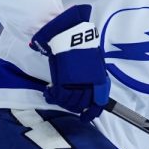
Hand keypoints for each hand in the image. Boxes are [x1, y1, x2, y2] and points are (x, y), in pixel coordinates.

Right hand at [30, 4, 109, 120]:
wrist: (69, 32)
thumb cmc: (82, 43)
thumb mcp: (93, 60)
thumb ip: (93, 75)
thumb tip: (92, 88)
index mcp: (99, 78)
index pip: (98, 102)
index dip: (92, 112)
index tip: (86, 116)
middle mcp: (89, 83)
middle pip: (82, 103)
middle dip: (75, 106)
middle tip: (68, 101)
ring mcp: (76, 82)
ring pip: (70, 102)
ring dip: (64, 101)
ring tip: (58, 95)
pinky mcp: (62, 79)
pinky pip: (58, 96)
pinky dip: (53, 96)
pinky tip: (49, 91)